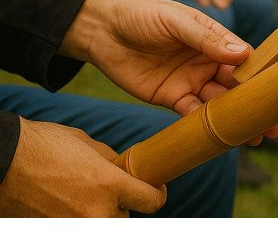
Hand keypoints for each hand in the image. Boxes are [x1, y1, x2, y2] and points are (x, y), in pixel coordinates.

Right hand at [0, 119, 165, 216]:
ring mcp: (74, 228)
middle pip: (126, 219)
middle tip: (114, 192)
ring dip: (101, 215)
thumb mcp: (89, 146)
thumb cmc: (46, 146)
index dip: (157, 193)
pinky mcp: (57, 235)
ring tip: (85, 196)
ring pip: (104, 227)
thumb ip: (113, 164)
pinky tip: (67, 202)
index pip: (152, 202)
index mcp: (109, 185)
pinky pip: (79, 229)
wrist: (4, 161)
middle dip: (123, 206)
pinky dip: (78, 219)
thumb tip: (127, 172)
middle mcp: (96, 213)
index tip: (155, 188)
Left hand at [61, 0, 277, 142]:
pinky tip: (218, 136)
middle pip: (237, 87)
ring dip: (235, 121)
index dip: (261, 77)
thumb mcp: (177, 21)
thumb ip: (207, 39)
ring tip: (254, 138)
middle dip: (255, 106)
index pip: (244, 60)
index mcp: (215, 39)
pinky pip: (192, 114)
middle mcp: (207, 62)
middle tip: (274, 126)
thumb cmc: (142, 15)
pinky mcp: (171, 97)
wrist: (101, 29)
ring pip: (219, 104)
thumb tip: (244, 54)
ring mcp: (190, 80)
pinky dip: (205, 125)